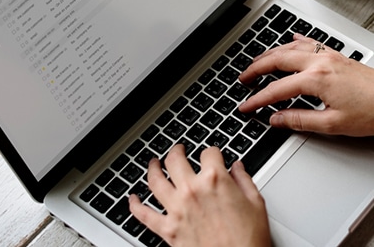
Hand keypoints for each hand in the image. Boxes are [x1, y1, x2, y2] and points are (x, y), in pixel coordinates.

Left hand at [129, 144, 270, 246]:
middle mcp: (192, 190)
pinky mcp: (168, 230)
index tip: (212, 156)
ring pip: (155, 180)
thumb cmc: (249, 241)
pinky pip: (144, 214)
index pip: (209, 153)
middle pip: (175, 159)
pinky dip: (135, 205)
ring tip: (154, 163)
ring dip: (152, 168)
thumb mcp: (256, 205)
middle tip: (178, 150)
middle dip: (176, 150)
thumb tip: (238, 167)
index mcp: (215, 180)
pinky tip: (132, 198)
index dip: (212, 152)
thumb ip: (244, 180)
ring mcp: (177, 209)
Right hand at [239, 33, 373, 136]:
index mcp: (316, 79)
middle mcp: (319, 62)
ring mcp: (328, 55)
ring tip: (257, 61)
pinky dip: (295, 40)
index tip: (246, 105)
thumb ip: (300, 120)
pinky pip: (310, 41)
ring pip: (290, 47)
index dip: (257, 99)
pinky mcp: (336, 55)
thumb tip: (277, 119)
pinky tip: (290, 39)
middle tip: (243, 78)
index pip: (276, 90)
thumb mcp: (334, 124)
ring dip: (270, 53)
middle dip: (256, 68)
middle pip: (277, 60)